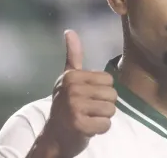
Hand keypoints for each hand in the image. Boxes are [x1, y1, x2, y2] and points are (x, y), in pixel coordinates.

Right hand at [40, 30, 116, 157]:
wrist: (54, 136)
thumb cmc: (66, 105)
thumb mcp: (68, 78)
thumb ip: (73, 55)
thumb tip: (69, 31)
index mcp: (72, 76)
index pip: (109, 80)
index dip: (103, 91)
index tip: (87, 97)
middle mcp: (71, 89)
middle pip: (112, 95)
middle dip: (104, 105)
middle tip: (88, 110)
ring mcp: (74, 107)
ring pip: (111, 110)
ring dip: (103, 118)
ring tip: (88, 118)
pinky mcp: (79, 125)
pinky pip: (106, 125)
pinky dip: (100, 129)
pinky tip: (87, 128)